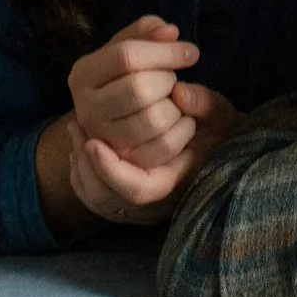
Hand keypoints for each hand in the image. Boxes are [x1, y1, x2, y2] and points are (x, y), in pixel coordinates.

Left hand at [64, 83, 236, 225]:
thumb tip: (180, 93)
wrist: (215, 146)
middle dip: (87, 166)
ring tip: (76, 129)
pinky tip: (79, 142)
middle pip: (107, 198)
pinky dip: (81, 171)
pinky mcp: (122, 195)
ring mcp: (134, 203)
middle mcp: (152, 202)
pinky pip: (91, 193)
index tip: (94, 143)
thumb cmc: (218, 130)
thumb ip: (204, 105)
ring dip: (81, 166)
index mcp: (176, 184)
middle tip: (78, 129)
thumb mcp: (220, 115)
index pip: (138, 189)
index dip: (113, 170)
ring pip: (95, 197)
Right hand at [69, 15, 203, 169]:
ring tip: (174, 101)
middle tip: (172, 80)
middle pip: (139, 88)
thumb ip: (148, 32)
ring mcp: (102, 138)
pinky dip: (182, 131)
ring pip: (152, 119)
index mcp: (83, 73)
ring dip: (176, 107)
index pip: (127, 56)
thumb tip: (169, 32)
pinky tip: (182, 120)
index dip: (165, 52)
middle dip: (167, 81)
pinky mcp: (124, 161)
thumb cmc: (132, 76)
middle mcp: (86, 108)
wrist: (118, 121)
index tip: (191, 52)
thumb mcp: (133, 48)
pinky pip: (163, 147)